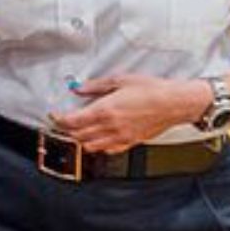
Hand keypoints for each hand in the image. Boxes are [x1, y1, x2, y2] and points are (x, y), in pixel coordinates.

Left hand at [49, 74, 207, 153]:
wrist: (174, 103)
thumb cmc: (152, 90)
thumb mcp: (120, 80)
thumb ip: (95, 86)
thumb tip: (79, 88)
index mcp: (105, 110)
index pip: (73, 121)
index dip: (60, 120)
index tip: (55, 116)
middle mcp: (111, 127)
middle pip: (79, 136)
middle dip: (67, 131)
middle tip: (62, 125)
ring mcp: (121, 137)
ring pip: (91, 146)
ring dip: (80, 141)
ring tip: (76, 133)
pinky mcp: (131, 142)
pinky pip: (109, 150)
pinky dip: (98, 147)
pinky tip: (97, 140)